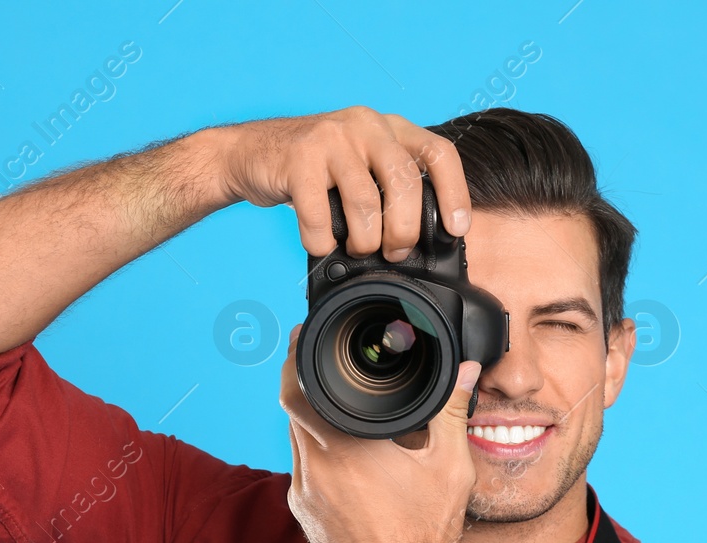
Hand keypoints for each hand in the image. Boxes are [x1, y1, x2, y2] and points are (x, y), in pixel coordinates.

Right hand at [211, 106, 471, 261]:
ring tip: (356, 249)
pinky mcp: (298, 159)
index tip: (456, 229)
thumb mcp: (360, 166)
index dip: (454, 193)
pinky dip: (321, 242)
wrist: (250, 153)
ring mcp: (331, 138)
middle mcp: (365, 125)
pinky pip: (319, 216)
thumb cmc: (314, 171)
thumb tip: (421, 243)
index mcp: (389, 128)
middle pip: (404, 182)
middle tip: (395, 252)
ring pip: (365, 203)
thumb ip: (389, 188)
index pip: (438, 152)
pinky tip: (320, 244)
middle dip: (404, 230)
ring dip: (364, 241)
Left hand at [280, 323, 483, 542]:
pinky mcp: (305, 517)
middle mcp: (313, 473)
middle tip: (321, 362)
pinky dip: (316, 452)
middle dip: (305, 384)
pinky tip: (342, 452)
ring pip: (295, 441)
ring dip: (310, 420)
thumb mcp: (450, 465)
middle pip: (292, 411)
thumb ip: (452, 409)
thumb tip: (464, 369)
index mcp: (344, 452)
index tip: (304, 335)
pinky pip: (301, 471)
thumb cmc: (430, 535)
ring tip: (337, 404)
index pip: (297, 390)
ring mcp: (304, 498)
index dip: (296, 357)